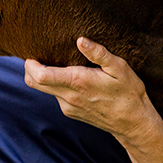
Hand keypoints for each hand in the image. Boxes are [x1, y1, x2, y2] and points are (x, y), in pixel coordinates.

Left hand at [24, 37, 162, 141]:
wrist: (133, 123)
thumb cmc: (129, 92)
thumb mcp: (120, 68)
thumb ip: (99, 53)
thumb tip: (81, 40)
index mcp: (77, 82)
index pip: (40, 76)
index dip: (30, 64)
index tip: (32, 54)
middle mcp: (68, 96)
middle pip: (34, 83)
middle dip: (29, 69)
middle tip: (36, 55)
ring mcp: (68, 107)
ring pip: (45, 90)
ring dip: (45, 77)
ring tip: (58, 63)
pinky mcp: (71, 112)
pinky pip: (56, 96)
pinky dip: (56, 86)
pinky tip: (72, 79)